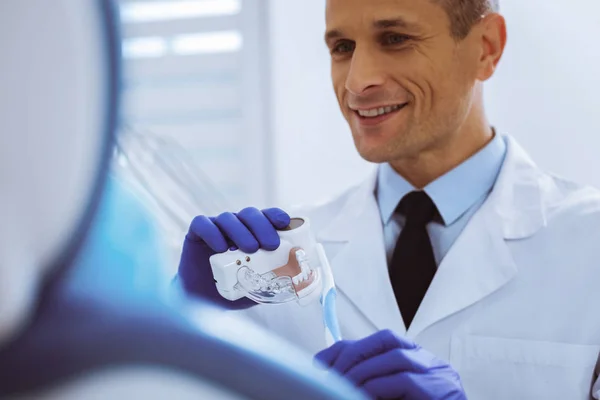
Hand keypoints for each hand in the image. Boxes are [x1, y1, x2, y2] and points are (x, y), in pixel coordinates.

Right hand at [177, 207, 290, 308]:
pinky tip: (220, 247)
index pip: (265, 216)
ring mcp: (215, 229)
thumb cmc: (232, 292)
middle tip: (271, 245)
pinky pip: (202, 224)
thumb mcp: (258, 287)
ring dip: (240, 231)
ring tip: (249, 249)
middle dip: (262, 226)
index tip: (285, 223)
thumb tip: (298, 281)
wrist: (201, 303)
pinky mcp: (195, 235)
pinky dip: (212, 232)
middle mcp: (235, 227)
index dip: (275, 215)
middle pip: (249, 214)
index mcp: (252, 233)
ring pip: (228, 218)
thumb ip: (274, 280)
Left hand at [315, 330, 465, 399]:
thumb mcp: (386, 395)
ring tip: (342, 387)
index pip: (380, 340)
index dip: (347, 347)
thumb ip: (370, 384)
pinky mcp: (441, 390)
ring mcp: (439, 374)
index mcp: (418, 360)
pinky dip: (378, 387)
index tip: (321, 363)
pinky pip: (404, 380)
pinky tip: (361, 396)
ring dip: (362, 371)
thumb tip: (332, 375)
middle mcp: (430, 361)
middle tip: (329, 375)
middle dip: (353, 354)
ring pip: (395, 356)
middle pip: (387, 339)